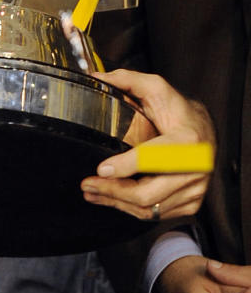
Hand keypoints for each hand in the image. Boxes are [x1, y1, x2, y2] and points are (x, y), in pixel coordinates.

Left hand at [80, 69, 212, 221]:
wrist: (203, 130)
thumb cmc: (178, 111)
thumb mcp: (157, 88)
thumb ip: (128, 80)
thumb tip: (96, 78)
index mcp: (187, 141)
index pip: (155, 158)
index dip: (127, 166)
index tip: (102, 169)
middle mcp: (194, 169)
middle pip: (148, 193)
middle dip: (112, 191)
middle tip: (88, 184)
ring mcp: (194, 189)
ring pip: (150, 208)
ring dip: (116, 203)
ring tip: (92, 193)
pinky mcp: (190, 202)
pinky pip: (156, 214)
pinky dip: (130, 209)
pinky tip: (112, 200)